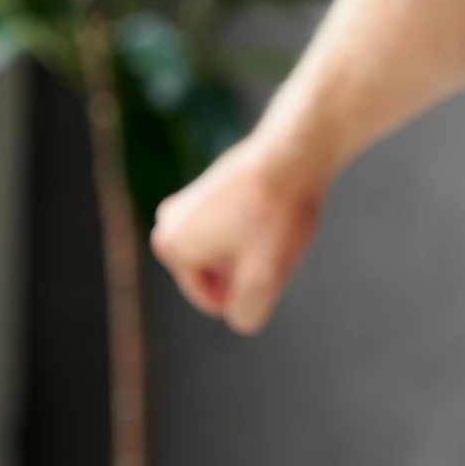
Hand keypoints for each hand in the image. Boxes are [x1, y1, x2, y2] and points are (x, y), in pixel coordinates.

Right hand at [150, 131, 324, 334]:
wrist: (296, 151)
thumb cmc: (277, 213)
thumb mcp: (263, 279)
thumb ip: (246, 313)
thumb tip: (240, 313)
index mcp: (169, 246)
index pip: (218, 299)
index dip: (254, 284)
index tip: (269, 246)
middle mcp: (168, 222)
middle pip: (222, 274)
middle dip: (251, 265)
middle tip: (273, 234)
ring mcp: (188, 201)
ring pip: (233, 251)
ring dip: (258, 245)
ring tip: (275, 219)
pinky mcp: (212, 186)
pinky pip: (239, 227)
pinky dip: (260, 224)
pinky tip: (277, 206)